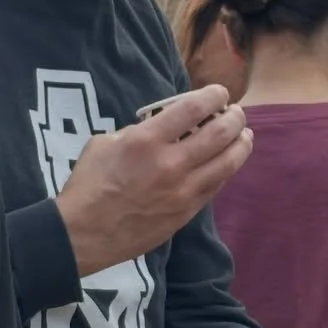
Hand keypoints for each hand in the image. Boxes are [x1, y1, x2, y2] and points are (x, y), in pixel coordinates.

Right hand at [55, 85, 252, 275]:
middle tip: (235, 113)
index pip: (193, 108)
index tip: (220, 92)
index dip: (214, 95)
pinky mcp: (186, 213)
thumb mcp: (104, 143)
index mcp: (146, 140)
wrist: (83, 234)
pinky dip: (225, 170)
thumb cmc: (87, 185)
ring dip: (241, 144)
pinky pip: (216, 186)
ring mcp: (182, 191)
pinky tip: (227, 162)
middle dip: (234, 118)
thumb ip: (137, 131)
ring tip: (244, 135)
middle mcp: (171, 164)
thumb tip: (161, 129)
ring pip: (227, 163)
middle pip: (220, 133)